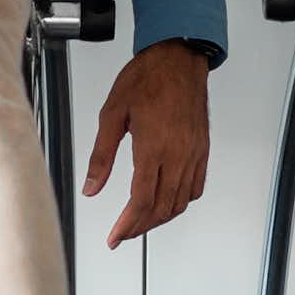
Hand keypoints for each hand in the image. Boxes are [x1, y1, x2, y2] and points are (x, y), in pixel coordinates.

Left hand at [83, 40, 210, 246]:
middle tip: (122, 234)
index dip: (127, 225)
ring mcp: (194, 154)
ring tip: (140, 222)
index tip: (115, 237)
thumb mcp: (112, 114)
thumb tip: (91, 187)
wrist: (178, 58)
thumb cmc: (146, 78)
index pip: (141, 201)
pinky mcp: (203, 150)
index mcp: (154, 147)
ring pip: (181, 202)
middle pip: (162, 208)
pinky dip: (181, 202)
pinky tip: (167, 202)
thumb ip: (101, 155)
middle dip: (140, 227)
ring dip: (160, 218)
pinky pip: (196, 187)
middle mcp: (178, 154)